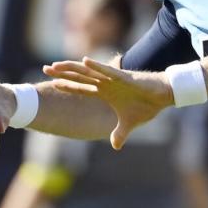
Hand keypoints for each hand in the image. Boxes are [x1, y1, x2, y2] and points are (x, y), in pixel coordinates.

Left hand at [43, 57, 172, 149]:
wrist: (163, 96)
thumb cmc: (146, 105)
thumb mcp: (129, 123)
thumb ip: (119, 133)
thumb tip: (115, 146)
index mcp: (105, 92)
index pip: (81, 88)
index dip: (66, 85)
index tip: (51, 83)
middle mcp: (105, 83)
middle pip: (79, 76)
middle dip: (62, 73)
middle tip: (44, 68)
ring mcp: (113, 79)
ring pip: (88, 71)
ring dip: (72, 68)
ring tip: (56, 64)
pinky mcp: (124, 77)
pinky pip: (108, 71)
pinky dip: (97, 67)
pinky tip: (85, 61)